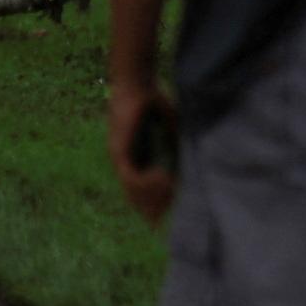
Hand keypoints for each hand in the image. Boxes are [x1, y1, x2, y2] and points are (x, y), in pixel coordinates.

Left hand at [108, 80, 176, 225]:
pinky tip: (163, 180)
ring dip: (152, 195)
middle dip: (150, 208)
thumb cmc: (155, 103)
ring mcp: (119, 156)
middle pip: (134, 194)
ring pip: (133, 189)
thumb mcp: (170, 130)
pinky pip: (132, 176)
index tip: (158, 220)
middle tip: (160, 222)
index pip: (139, 188)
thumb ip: (175, 148)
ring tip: (170, 193)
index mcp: (135, 156)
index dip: (150, 204)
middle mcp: (123, 159)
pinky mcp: (119, 150)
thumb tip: (186, 170)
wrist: (138, 83)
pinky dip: (147, 182)